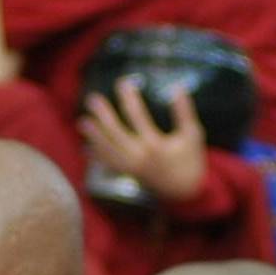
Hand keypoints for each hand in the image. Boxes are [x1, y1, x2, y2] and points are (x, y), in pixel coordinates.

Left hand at [81, 80, 207, 202]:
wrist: (186, 191)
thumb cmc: (190, 160)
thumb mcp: (192, 134)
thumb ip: (183, 112)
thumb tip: (177, 87)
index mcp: (156, 145)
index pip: (138, 117)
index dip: (129, 99)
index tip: (123, 83)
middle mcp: (140, 157)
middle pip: (116, 134)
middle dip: (103, 116)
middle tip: (92, 99)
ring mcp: (131, 167)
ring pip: (108, 150)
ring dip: (94, 136)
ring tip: (83, 121)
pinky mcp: (128, 174)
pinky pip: (109, 165)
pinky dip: (97, 156)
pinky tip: (86, 147)